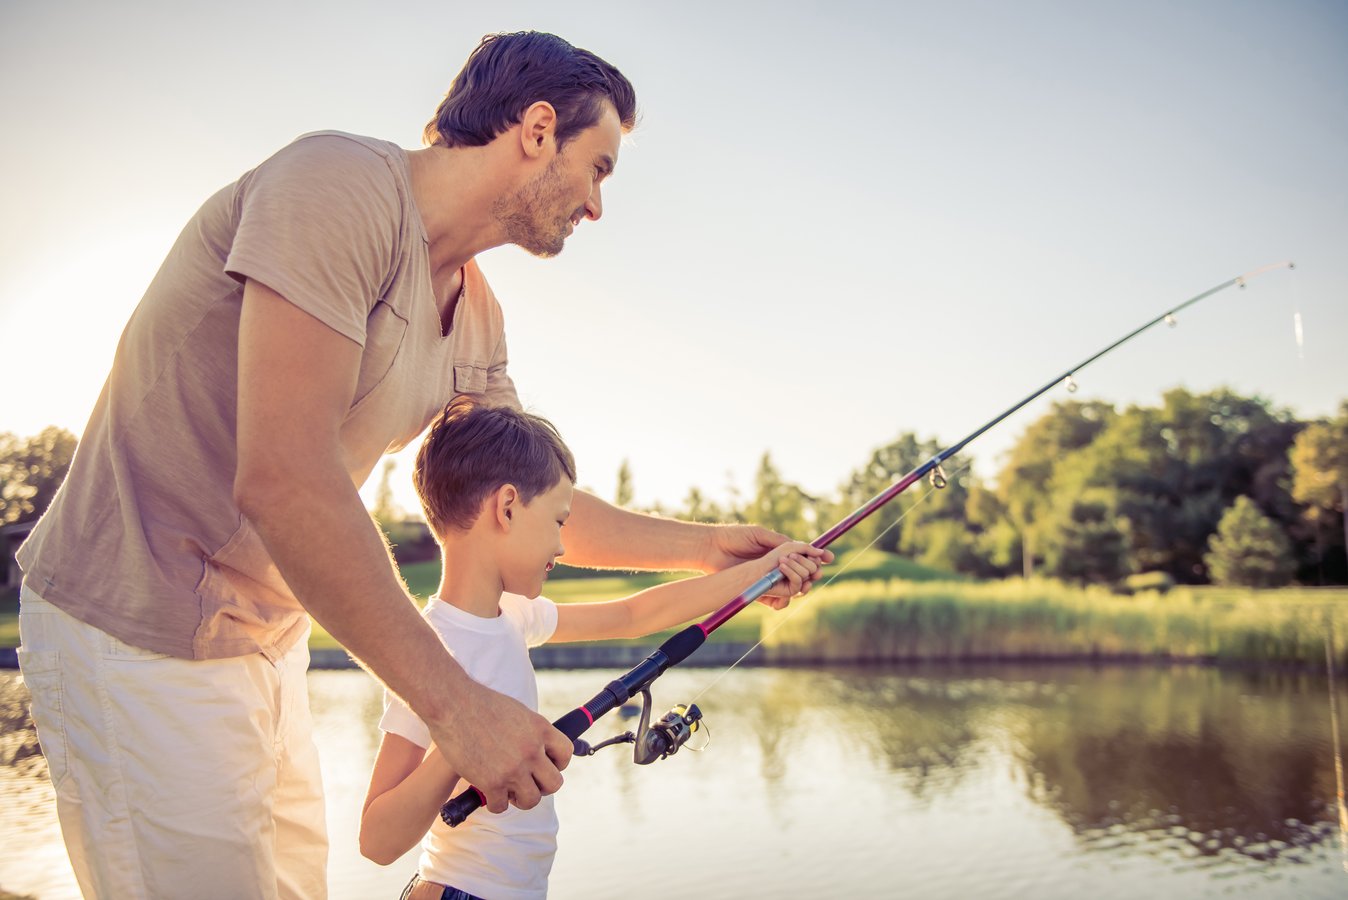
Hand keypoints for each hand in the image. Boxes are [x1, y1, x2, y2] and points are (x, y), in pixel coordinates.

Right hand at [427, 680, 572, 813]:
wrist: (452, 704)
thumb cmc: (480, 704)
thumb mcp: (517, 712)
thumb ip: (530, 732)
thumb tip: (537, 748)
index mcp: (540, 729)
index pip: (566, 754)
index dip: (557, 763)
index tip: (543, 765)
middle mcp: (532, 750)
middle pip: (554, 783)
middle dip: (541, 786)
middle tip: (526, 782)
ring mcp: (513, 768)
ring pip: (532, 800)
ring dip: (521, 799)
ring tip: (509, 791)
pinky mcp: (492, 782)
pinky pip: (502, 806)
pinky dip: (495, 803)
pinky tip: (488, 793)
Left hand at [705, 525, 833, 604]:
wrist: (711, 549)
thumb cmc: (733, 537)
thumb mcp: (759, 534)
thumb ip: (780, 542)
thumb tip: (802, 547)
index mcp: (779, 550)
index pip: (805, 556)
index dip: (819, 557)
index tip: (829, 558)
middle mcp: (777, 566)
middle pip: (805, 574)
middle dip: (813, 572)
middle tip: (815, 570)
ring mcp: (769, 579)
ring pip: (795, 589)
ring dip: (801, 585)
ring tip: (798, 580)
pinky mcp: (759, 591)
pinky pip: (778, 601)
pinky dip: (783, 599)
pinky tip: (783, 592)